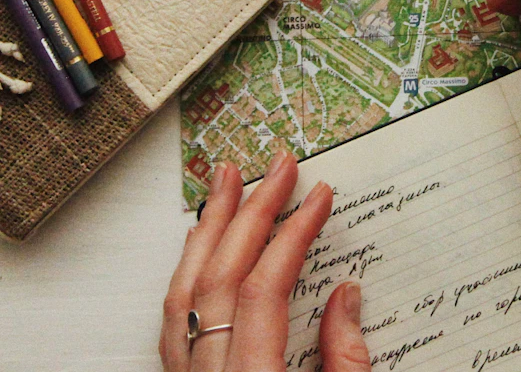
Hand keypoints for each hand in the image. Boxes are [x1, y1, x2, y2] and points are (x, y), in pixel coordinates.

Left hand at [159, 150, 370, 370]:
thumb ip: (345, 362)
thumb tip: (346, 297)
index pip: (264, 290)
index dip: (293, 236)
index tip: (318, 197)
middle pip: (221, 277)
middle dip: (252, 213)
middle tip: (278, 168)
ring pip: (186, 290)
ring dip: (210, 228)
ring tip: (227, 181)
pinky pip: (174, 318)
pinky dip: (188, 270)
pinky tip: (200, 242)